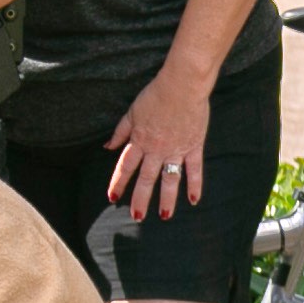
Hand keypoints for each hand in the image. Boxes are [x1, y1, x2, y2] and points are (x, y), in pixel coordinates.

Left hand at [104, 70, 214, 221]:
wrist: (182, 85)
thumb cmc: (155, 95)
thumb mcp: (132, 111)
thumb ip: (120, 131)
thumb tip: (108, 147)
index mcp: (139, 140)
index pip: (126, 166)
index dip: (118, 183)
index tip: (112, 198)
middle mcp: (156, 149)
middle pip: (146, 178)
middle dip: (140, 199)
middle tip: (137, 216)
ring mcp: (176, 150)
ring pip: (170, 179)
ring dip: (167, 199)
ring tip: (164, 216)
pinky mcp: (194, 146)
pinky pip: (194, 170)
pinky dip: (195, 185)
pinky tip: (193, 200)